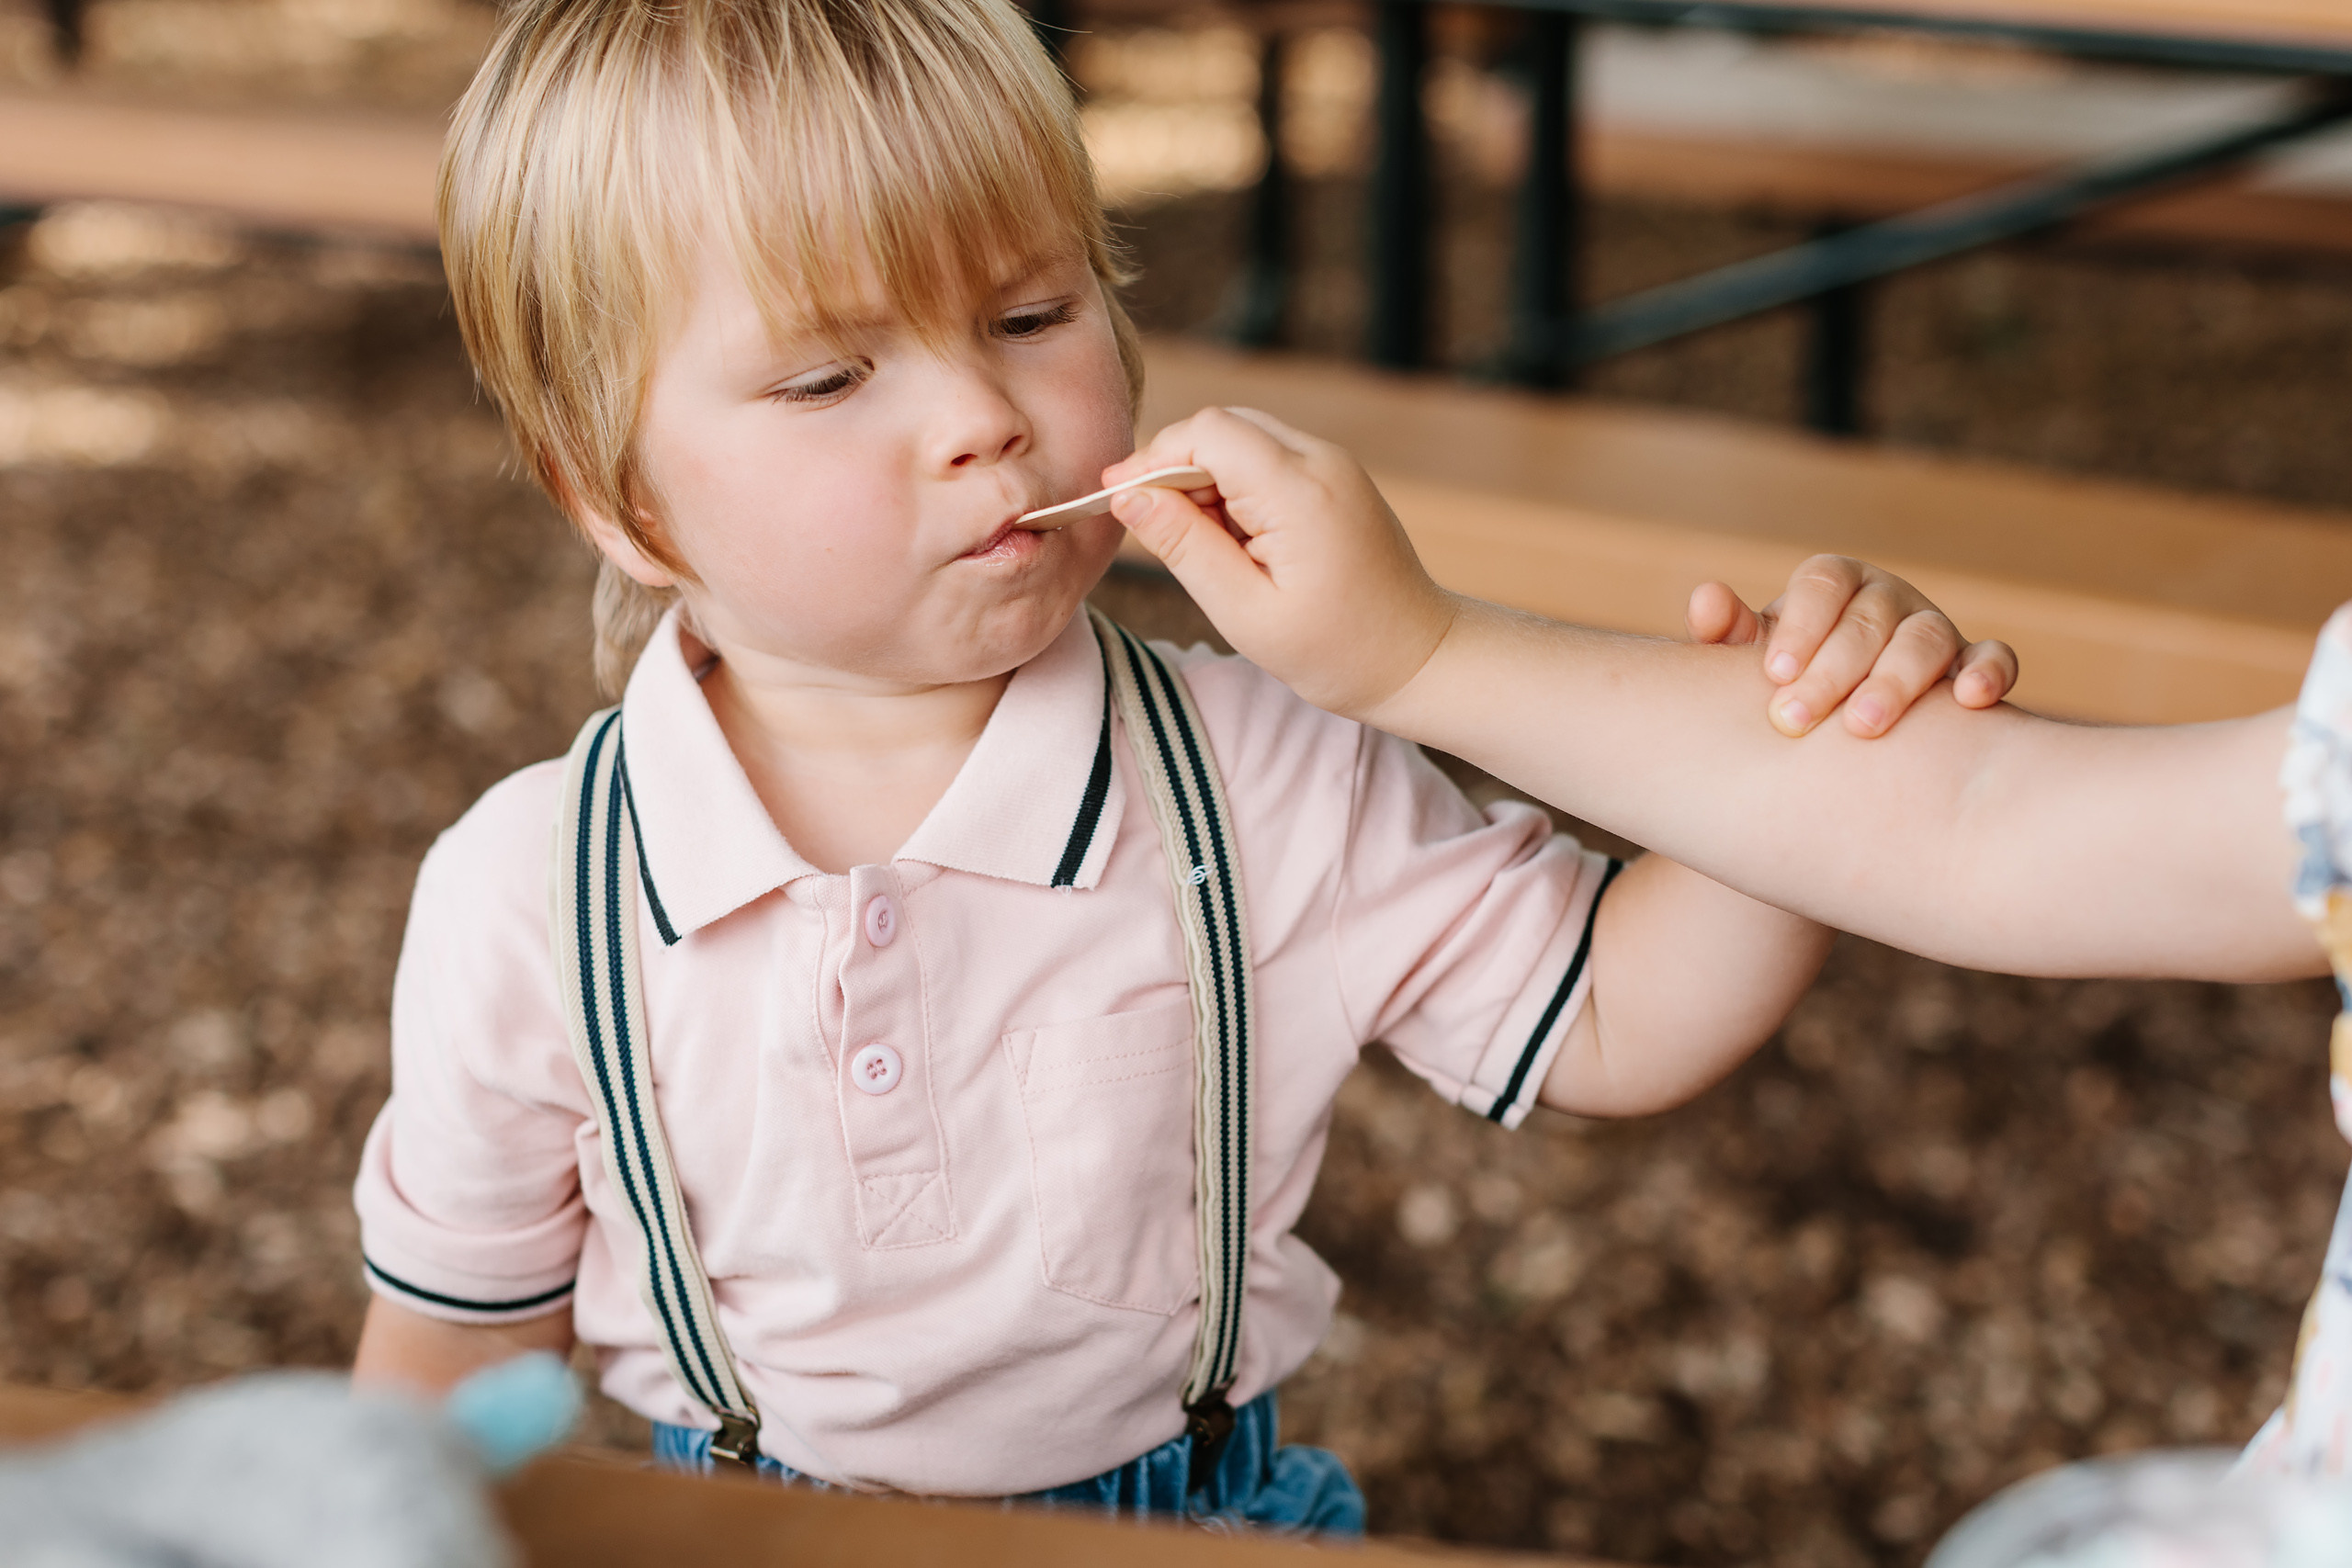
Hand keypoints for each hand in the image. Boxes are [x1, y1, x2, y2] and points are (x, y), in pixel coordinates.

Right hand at [1103, 406, 1455, 721]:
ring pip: (1243, 440)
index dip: (1152, 457)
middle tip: (1152, 529)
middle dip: (1175, 467)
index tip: (1116, 499)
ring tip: (1202, 549)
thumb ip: (1184, 547)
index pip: (1207, 431)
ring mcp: (1334, 466)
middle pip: (1223, 426)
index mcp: (1301, 490)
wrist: (1420, 659)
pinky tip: (1235, 545)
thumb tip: (1128, 497)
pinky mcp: (1336, 479)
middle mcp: (1322, 461)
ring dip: (1205, 481)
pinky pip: (1269, 461)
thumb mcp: (1245, 612)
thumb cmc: (1338, 651)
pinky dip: (1236, 490)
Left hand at [1686, 555, 2016, 737]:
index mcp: (1835, 584)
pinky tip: (1969, 702)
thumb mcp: (1750, 658)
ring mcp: (1935, 628)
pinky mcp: (1973, 665)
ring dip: (1896, 681)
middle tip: (1795, 720)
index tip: (1773, 674)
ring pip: (1927, 639)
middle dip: (1832, 670)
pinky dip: (1988, 673)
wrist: (1831, 724)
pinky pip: (1993, 659)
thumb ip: (1728, 632)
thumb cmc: (1785, 680)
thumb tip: (1706, 601)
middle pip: (1869, 620)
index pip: (1824, 583)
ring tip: (1861, 728)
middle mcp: (1888, 598)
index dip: (1801, 624)